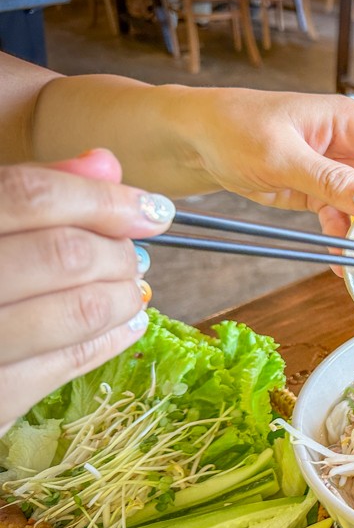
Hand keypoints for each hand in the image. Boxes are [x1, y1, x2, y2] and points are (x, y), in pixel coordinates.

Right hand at [0, 149, 172, 434]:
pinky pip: (68, 363)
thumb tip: (104, 164)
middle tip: (132, 255)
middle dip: (116, 252)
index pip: (31, 197)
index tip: (153, 210)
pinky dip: (112, 337)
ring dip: (123, 295)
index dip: (103, 200)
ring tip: (132, 286)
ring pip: (79, 310)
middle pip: (63, 254)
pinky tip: (127, 322)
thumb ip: (26, 192)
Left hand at [173, 91, 353, 237]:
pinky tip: (343, 264)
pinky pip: (344, 218)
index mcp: (352, 121)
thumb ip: (331, 181)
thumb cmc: (235, 129)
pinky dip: (345, 240)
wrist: (193, 140)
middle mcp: (352, 144)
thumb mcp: (284, 157)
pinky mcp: (319, 191)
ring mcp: (337, 169)